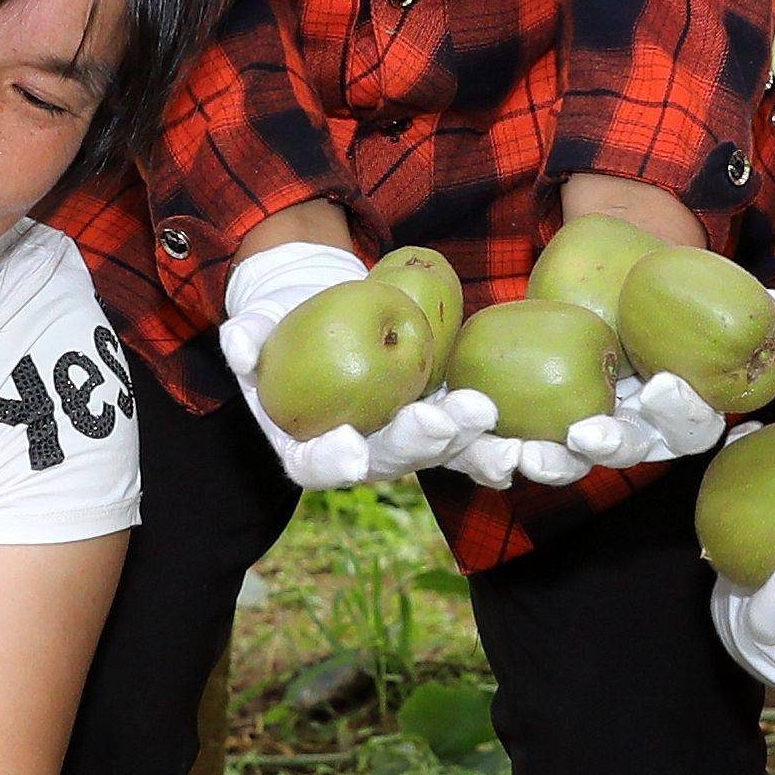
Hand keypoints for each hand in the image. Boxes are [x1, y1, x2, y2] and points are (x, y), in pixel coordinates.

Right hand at [220, 239, 487, 493]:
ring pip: (445, 457)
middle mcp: (364, 455)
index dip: (329, 461)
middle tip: (444, 423)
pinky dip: (503, 438)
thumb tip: (239, 344)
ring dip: (477, 453)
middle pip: (393, 461)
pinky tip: (534, 441)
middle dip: (420, 445)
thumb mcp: (256, 322)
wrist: (325, 310)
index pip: (314, 464)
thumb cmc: (283, 321)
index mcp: (308, 447)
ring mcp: (409, 440)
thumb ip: (245, 337)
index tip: (346, 448)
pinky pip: (477, 435)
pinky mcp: (445, 418)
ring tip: (508, 443)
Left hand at [462, 280, 774, 488]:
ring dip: (532, 464)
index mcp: (671, 415)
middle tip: (583, 434)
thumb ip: (750, 300)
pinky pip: (489, 445)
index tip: (661, 384)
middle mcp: (621, 438)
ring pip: (551, 466)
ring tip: (516, 451)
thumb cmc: (663, 289)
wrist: (597, 278)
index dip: (678, 411)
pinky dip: (468, 441)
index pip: (686, 425)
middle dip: (599, 452)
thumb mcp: (705, 286)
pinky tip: (456, 419)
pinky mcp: (510, 426)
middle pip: (615, 458)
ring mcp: (564, 439)